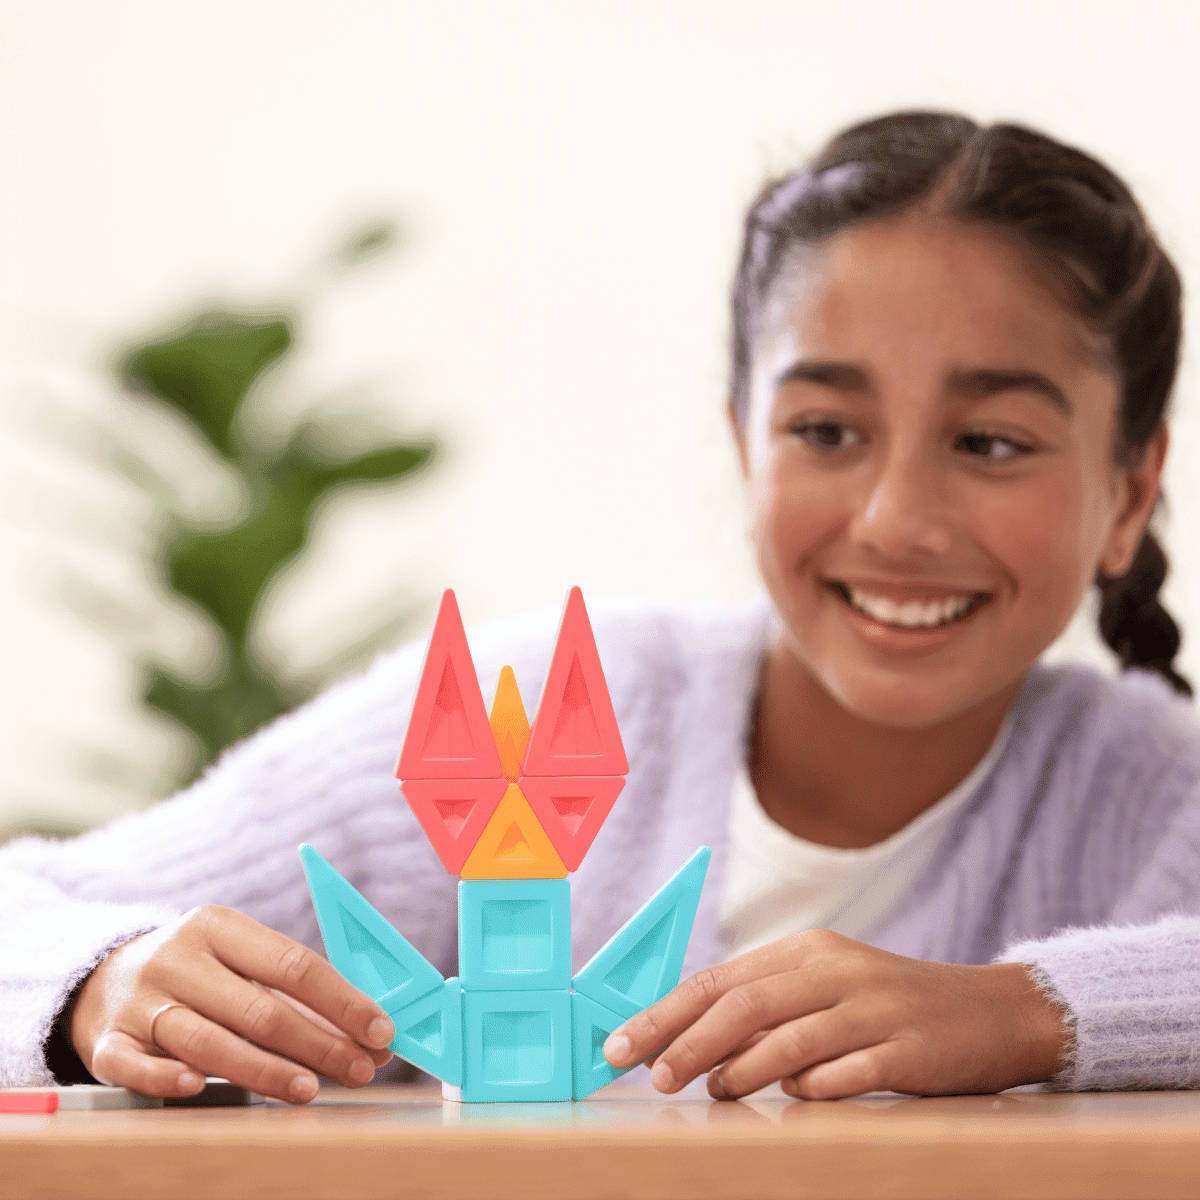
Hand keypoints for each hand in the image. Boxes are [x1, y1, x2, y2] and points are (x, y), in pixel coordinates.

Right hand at [69, 905, 395, 1103]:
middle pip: (259, 1007)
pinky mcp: (107, 1041)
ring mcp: (140, 1000)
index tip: (380, 1031)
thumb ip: (296, 994)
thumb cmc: (200, 972)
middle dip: (318, 1044)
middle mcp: (179, 958)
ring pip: (208, 1041)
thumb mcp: (240, 961)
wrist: (103, 976)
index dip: (343, 1001)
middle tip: (360, 1070)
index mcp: (219, 926)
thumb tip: (370, 1031)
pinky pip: (136, 1066)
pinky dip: (167, 1077)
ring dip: (265, 1069)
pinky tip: (198, 1086)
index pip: (294, 964)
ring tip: (309, 1089)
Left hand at [601, 929, 1069, 1100]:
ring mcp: (873, 1008)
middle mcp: (835, 971)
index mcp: (808, 951)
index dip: (665, 1013)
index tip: (621, 1044)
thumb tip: (693, 1048)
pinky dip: (811, 1087)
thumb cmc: (891, 1005)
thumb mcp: (827, 990)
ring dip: (739, 1069)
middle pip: (744, 1003)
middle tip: (652, 1075)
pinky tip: (793, 1099)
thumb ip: (768, 1011)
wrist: (992, 1011)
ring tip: (709, 1092)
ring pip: (787, 1036)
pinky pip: (847, 1070)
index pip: (720, 979)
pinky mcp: (908, 1049)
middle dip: (686, 1040)